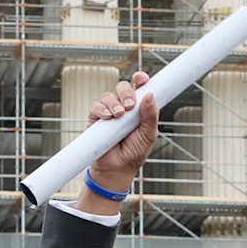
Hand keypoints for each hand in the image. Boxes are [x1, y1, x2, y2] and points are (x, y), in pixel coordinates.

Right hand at [85, 71, 158, 197]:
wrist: (117, 169)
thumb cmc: (134, 153)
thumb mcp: (148, 134)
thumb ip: (150, 115)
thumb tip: (150, 95)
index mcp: (139, 108)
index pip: (140, 88)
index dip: (140, 79)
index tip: (141, 78)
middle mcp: (124, 107)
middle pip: (123, 87)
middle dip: (126, 92)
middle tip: (130, 106)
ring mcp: (109, 112)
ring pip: (108, 96)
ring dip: (114, 103)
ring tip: (118, 116)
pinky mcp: (95, 119)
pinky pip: (96, 106)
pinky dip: (101, 109)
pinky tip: (107, 117)